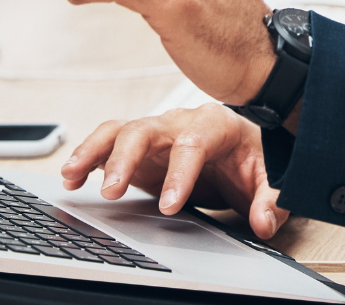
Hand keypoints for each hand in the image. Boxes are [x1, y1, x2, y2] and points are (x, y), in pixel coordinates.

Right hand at [61, 105, 291, 238]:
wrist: (246, 148)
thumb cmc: (255, 158)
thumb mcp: (271, 178)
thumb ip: (271, 200)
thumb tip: (263, 222)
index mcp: (216, 124)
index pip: (193, 143)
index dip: (179, 173)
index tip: (170, 206)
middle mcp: (181, 122)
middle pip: (146, 129)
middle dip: (125, 159)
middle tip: (111, 191)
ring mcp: (158, 133)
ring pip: (121, 131)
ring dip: (95, 151)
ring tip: (72, 175)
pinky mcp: (141, 148)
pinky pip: (109, 144)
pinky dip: (89, 157)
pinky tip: (72, 177)